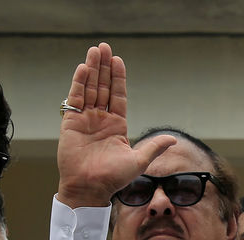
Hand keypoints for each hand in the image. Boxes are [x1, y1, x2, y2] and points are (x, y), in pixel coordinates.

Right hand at [57, 43, 175, 207]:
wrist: (90, 188)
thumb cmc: (114, 178)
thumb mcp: (139, 161)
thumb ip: (154, 147)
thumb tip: (173, 138)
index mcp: (117, 126)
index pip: (118, 96)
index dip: (118, 78)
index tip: (118, 61)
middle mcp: (101, 119)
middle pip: (102, 87)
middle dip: (104, 67)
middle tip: (104, 47)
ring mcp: (85, 119)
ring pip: (89, 89)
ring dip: (92, 69)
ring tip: (95, 50)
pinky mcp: (71, 123)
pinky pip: (75, 99)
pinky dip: (79, 83)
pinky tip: (83, 68)